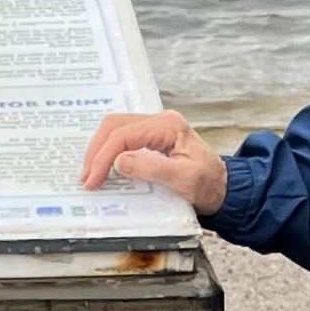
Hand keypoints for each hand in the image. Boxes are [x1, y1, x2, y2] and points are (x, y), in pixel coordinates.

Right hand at [77, 109, 229, 215]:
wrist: (224, 189)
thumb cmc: (209, 185)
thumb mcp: (184, 180)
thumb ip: (152, 168)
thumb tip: (119, 161)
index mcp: (169, 126)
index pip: (125, 134)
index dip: (104, 157)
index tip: (93, 179)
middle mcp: (160, 121)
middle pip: (115, 125)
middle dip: (96, 151)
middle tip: (86, 177)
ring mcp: (155, 127)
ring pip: (115, 128)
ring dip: (99, 149)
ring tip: (89, 173)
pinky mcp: (151, 138)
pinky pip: (122, 137)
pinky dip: (107, 150)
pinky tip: (101, 165)